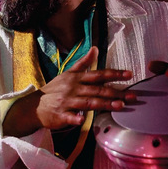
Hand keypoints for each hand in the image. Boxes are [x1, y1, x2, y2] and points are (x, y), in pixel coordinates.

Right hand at [4, 47, 133, 135]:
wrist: (34, 106)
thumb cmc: (54, 90)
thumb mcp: (68, 73)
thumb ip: (83, 62)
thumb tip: (95, 48)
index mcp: (76, 78)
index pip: (98, 74)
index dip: (114, 74)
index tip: (130, 74)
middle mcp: (73, 89)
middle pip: (97, 89)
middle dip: (116, 92)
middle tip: (132, 95)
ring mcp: (66, 102)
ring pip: (88, 102)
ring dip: (104, 104)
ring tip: (120, 106)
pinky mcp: (60, 115)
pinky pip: (69, 117)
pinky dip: (75, 118)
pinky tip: (83, 120)